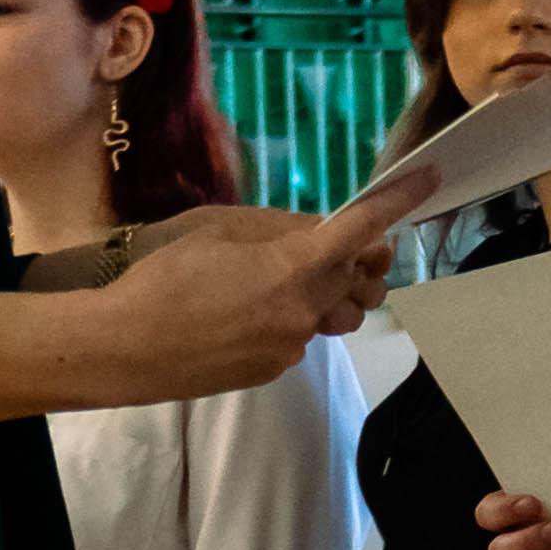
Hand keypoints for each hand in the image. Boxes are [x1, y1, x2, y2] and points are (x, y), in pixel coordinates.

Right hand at [88, 170, 423, 402]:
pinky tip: (247, 312)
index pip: (360, 230)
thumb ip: (277, 228)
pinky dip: (291, 318)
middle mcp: (305, 311)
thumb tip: (318, 228)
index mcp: (293, 268)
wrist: (126, 349)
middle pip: (364, 282)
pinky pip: (301, 337)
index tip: (424, 180)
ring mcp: (291, 346)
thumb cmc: (163, 278)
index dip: (396, 203)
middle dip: (365, 259)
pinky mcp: (274, 369)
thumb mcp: (217, 230)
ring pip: (338, 315)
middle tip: (342, 243)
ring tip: (288, 280)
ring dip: (332, 293)